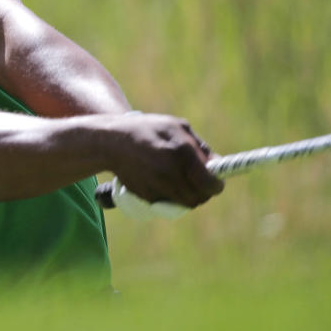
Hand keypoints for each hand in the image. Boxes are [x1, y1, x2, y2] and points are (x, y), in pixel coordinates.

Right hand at [108, 113, 223, 207]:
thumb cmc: (148, 130)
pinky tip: (163, 181)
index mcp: (182, 152)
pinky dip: (171, 196)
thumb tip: (218, 164)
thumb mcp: (176, 127)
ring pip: (185, 203)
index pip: (210, 183)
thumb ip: (200, 147)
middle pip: (199, 197)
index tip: (217, 182)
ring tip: (181, 181)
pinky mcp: (147, 197)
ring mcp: (158, 187)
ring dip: (188, 195)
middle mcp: (171, 173)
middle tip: (200, 183)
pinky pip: (168, 203)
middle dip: (203, 192)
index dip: (216, 185)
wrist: (112, 142)